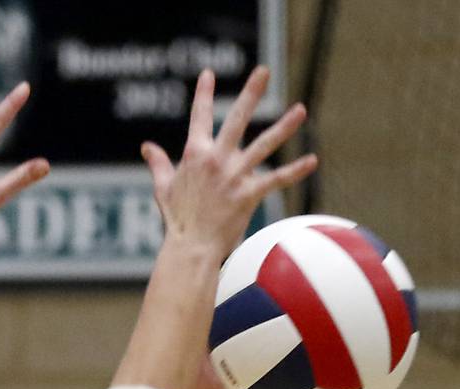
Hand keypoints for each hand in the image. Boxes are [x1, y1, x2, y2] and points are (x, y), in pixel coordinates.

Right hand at [141, 67, 316, 261]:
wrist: (190, 247)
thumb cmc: (177, 220)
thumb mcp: (163, 188)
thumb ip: (158, 163)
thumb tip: (147, 147)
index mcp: (194, 154)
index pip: (199, 116)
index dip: (204, 94)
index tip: (209, 73)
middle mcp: (216, 159)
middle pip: (237, 118)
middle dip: (251, 93)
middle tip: (264, 70)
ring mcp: (234, 175)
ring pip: (264, 145)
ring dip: (284, 127)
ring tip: (300, 109)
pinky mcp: (248, 194)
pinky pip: (276, 179)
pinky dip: (295, 171)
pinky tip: (312, 160)